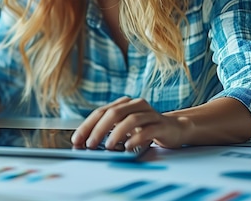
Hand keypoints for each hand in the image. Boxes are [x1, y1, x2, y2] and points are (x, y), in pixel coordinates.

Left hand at [71, 97, 188, 150]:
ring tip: (108, 146)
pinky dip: (136, 138)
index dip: (87, 126)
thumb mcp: (124, 128)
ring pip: (130, 119)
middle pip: (113, 113)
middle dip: (99, 129)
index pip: (100, 112)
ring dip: (116, 133)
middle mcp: (135, 105)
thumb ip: (107, 131)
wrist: (173, 129)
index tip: (77, 139)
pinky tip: (128, 147)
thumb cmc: (144, 129)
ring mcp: (149, 113)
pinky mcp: (161, 124)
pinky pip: (147, 130)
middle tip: (90, 144)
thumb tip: (85, 143)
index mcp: (123, 103)